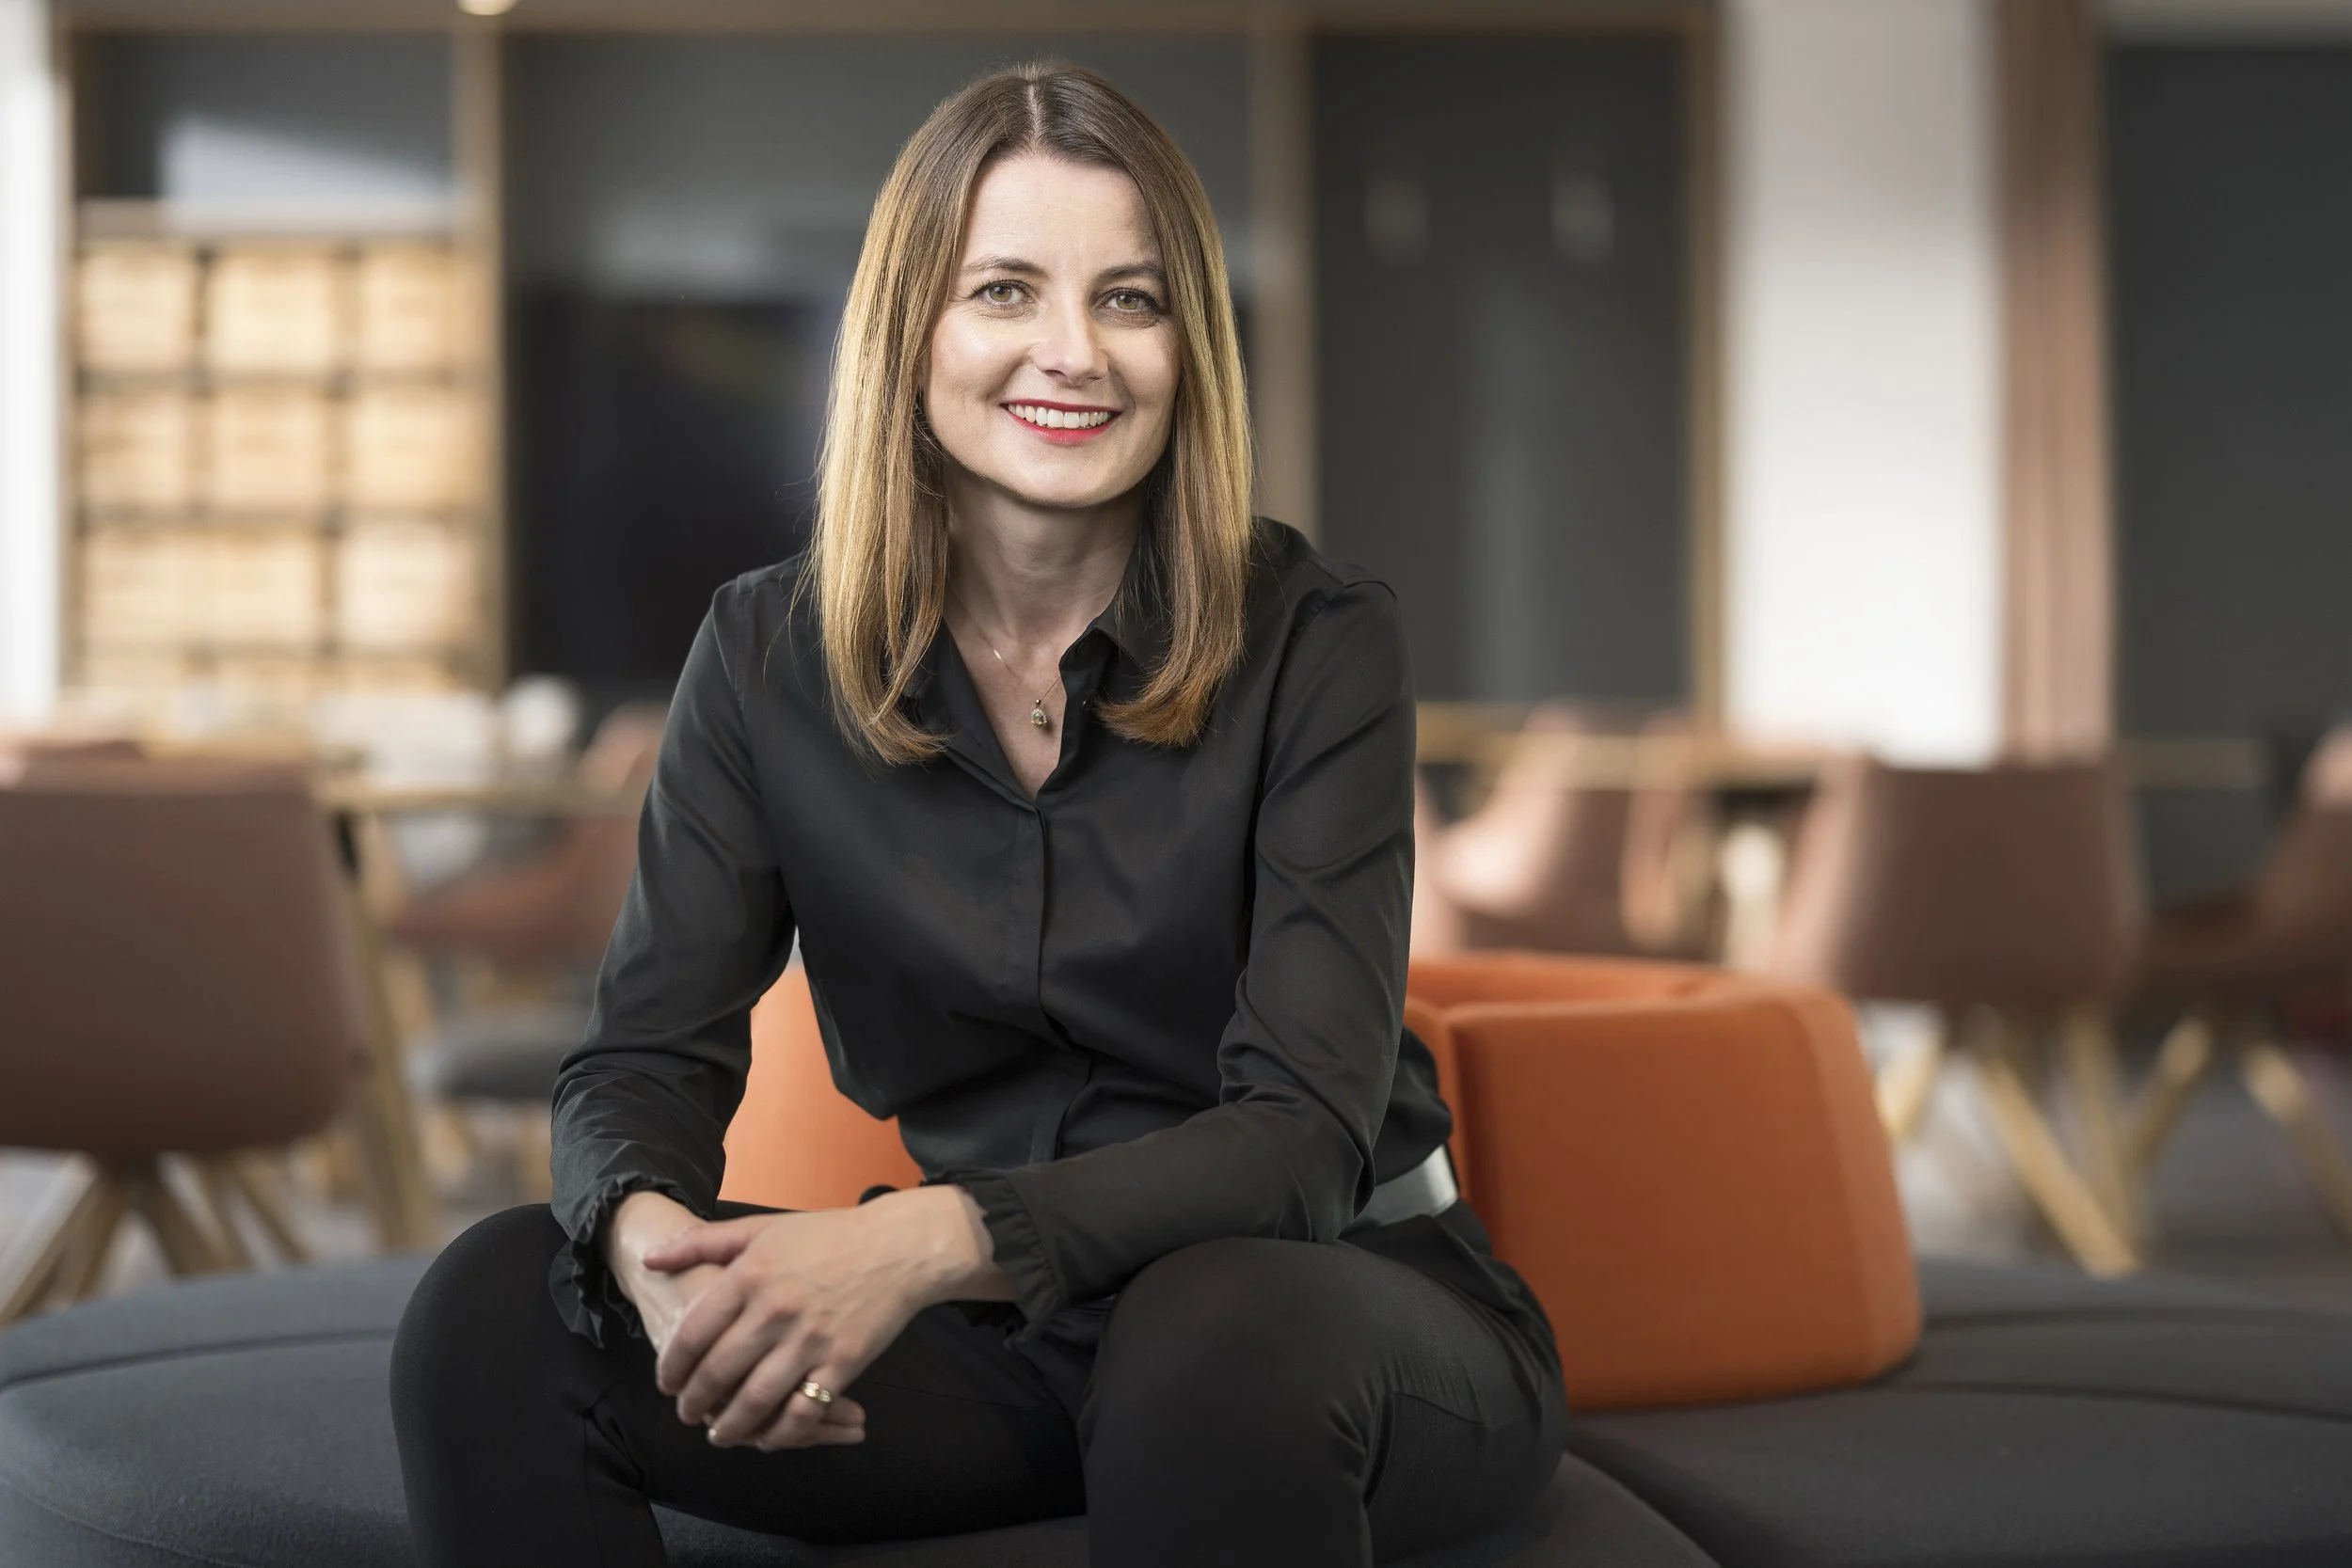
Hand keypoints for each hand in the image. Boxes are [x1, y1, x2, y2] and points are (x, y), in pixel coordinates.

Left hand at [642, 1187, 1006, 1450]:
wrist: (898, 1247)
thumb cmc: (829, 1235)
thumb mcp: (762, 1228)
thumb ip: (702, 1242)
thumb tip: (652, 1258)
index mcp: (751, 1274)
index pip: (693, 1333)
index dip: (672, 1366)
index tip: (667, 1383)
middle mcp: (775, 1309)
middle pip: (717, 1372)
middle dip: (694, 1402)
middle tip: (687, 1413)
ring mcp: (810, 1340)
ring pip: (755, 1400)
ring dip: (729, 1426)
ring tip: (719, 1434)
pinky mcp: (842, 1363)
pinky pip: (802, 1412)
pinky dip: (780, 1433)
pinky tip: (767, 1437)